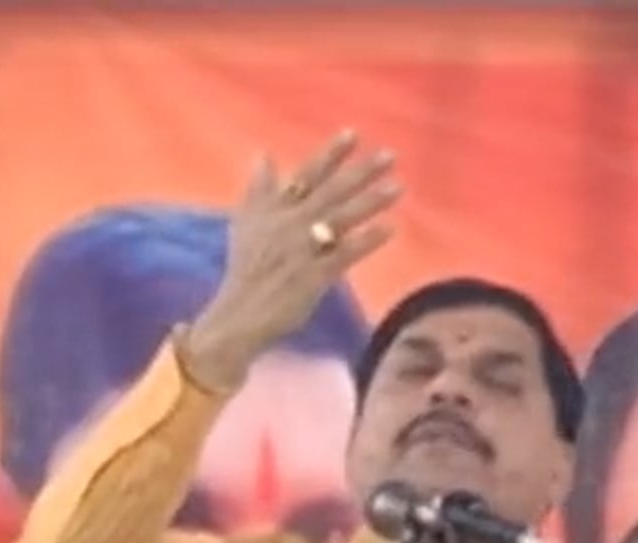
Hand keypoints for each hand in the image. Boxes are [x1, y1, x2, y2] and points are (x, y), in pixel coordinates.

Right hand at [185, 130, 399, 392]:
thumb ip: (259, 188)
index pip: (306, 175)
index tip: (352, 134)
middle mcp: (290, 224)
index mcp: (274, 210)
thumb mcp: (245, 222)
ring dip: (370, 201)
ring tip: (397, 186)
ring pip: (341, 218)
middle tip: (389, 156)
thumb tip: (263, 154)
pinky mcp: (314, 275)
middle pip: (331, 192)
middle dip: (361, 172)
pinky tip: (389, 228)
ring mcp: (303, 249)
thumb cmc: (246, 268)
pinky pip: (345, 253)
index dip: (330, 154)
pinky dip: (367, 241)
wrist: (240, 313)